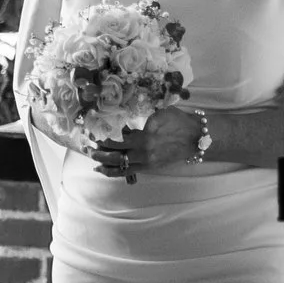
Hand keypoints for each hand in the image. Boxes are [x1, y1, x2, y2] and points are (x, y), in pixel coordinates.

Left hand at [89, 106, 203, 180]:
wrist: (196, 138)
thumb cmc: (178, 121)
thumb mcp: (160, 112)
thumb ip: (142, 113)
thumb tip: (123, 109)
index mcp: (145, 135)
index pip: (118, 135)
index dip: (103, 132)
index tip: (93, 128)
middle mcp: (143, 150)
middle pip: (114, 150)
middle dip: (98, 146)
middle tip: (87, 140)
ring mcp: (146, 161)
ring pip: (117, 163)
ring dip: (101, 159)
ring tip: (91, 154)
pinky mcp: (149, 168)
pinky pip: (126, 172)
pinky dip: (111, 172)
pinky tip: (100, 168)